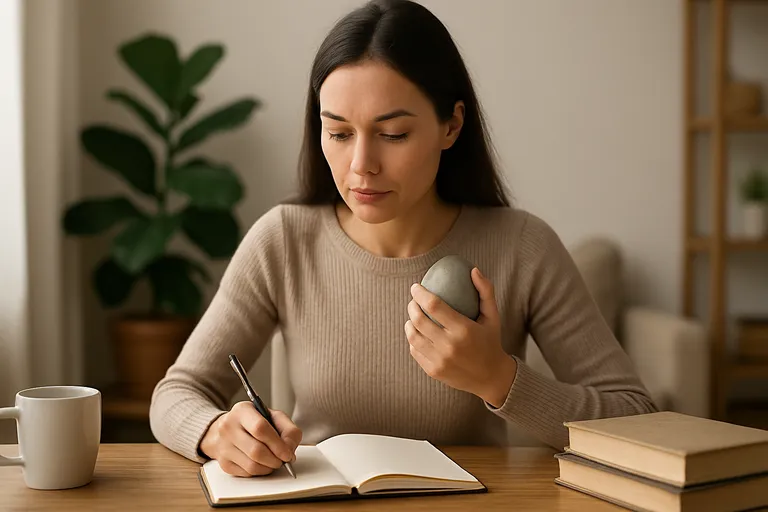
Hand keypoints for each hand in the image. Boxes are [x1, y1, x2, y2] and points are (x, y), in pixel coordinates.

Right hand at [199, 402, 301, 476]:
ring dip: (269, 467)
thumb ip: (288, 429)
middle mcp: (228, 427)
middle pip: (256, 450)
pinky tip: (262, 463)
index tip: (288, 454)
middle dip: (275, 459)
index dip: (277, 444)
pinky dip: (260, 472)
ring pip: (251, 466)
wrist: (228, 429)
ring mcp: (223, 446)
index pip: (260, 428)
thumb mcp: (273, 416)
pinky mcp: (224, 463)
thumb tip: (290, 450)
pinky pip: (246, 473)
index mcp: (242, 411)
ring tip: (274, 461)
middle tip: (283, 460)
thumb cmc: (254, 422)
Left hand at [405, 267, 516, 406]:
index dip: (420, 293)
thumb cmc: (490, 341)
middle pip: (418, 319)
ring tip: (413, 315)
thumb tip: (472, 269)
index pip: (433, 305)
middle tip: (413, 300)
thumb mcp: (493, 316)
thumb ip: (485, 291)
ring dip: (409, 322)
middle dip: (411, 305)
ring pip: (413, 336)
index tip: (416, 286)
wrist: (491, 377)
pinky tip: (416, 332)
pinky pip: (415, 350)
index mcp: (464, 330)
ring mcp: (440, 360)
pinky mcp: (433, 371)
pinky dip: (413, 339)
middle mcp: (450, 346)